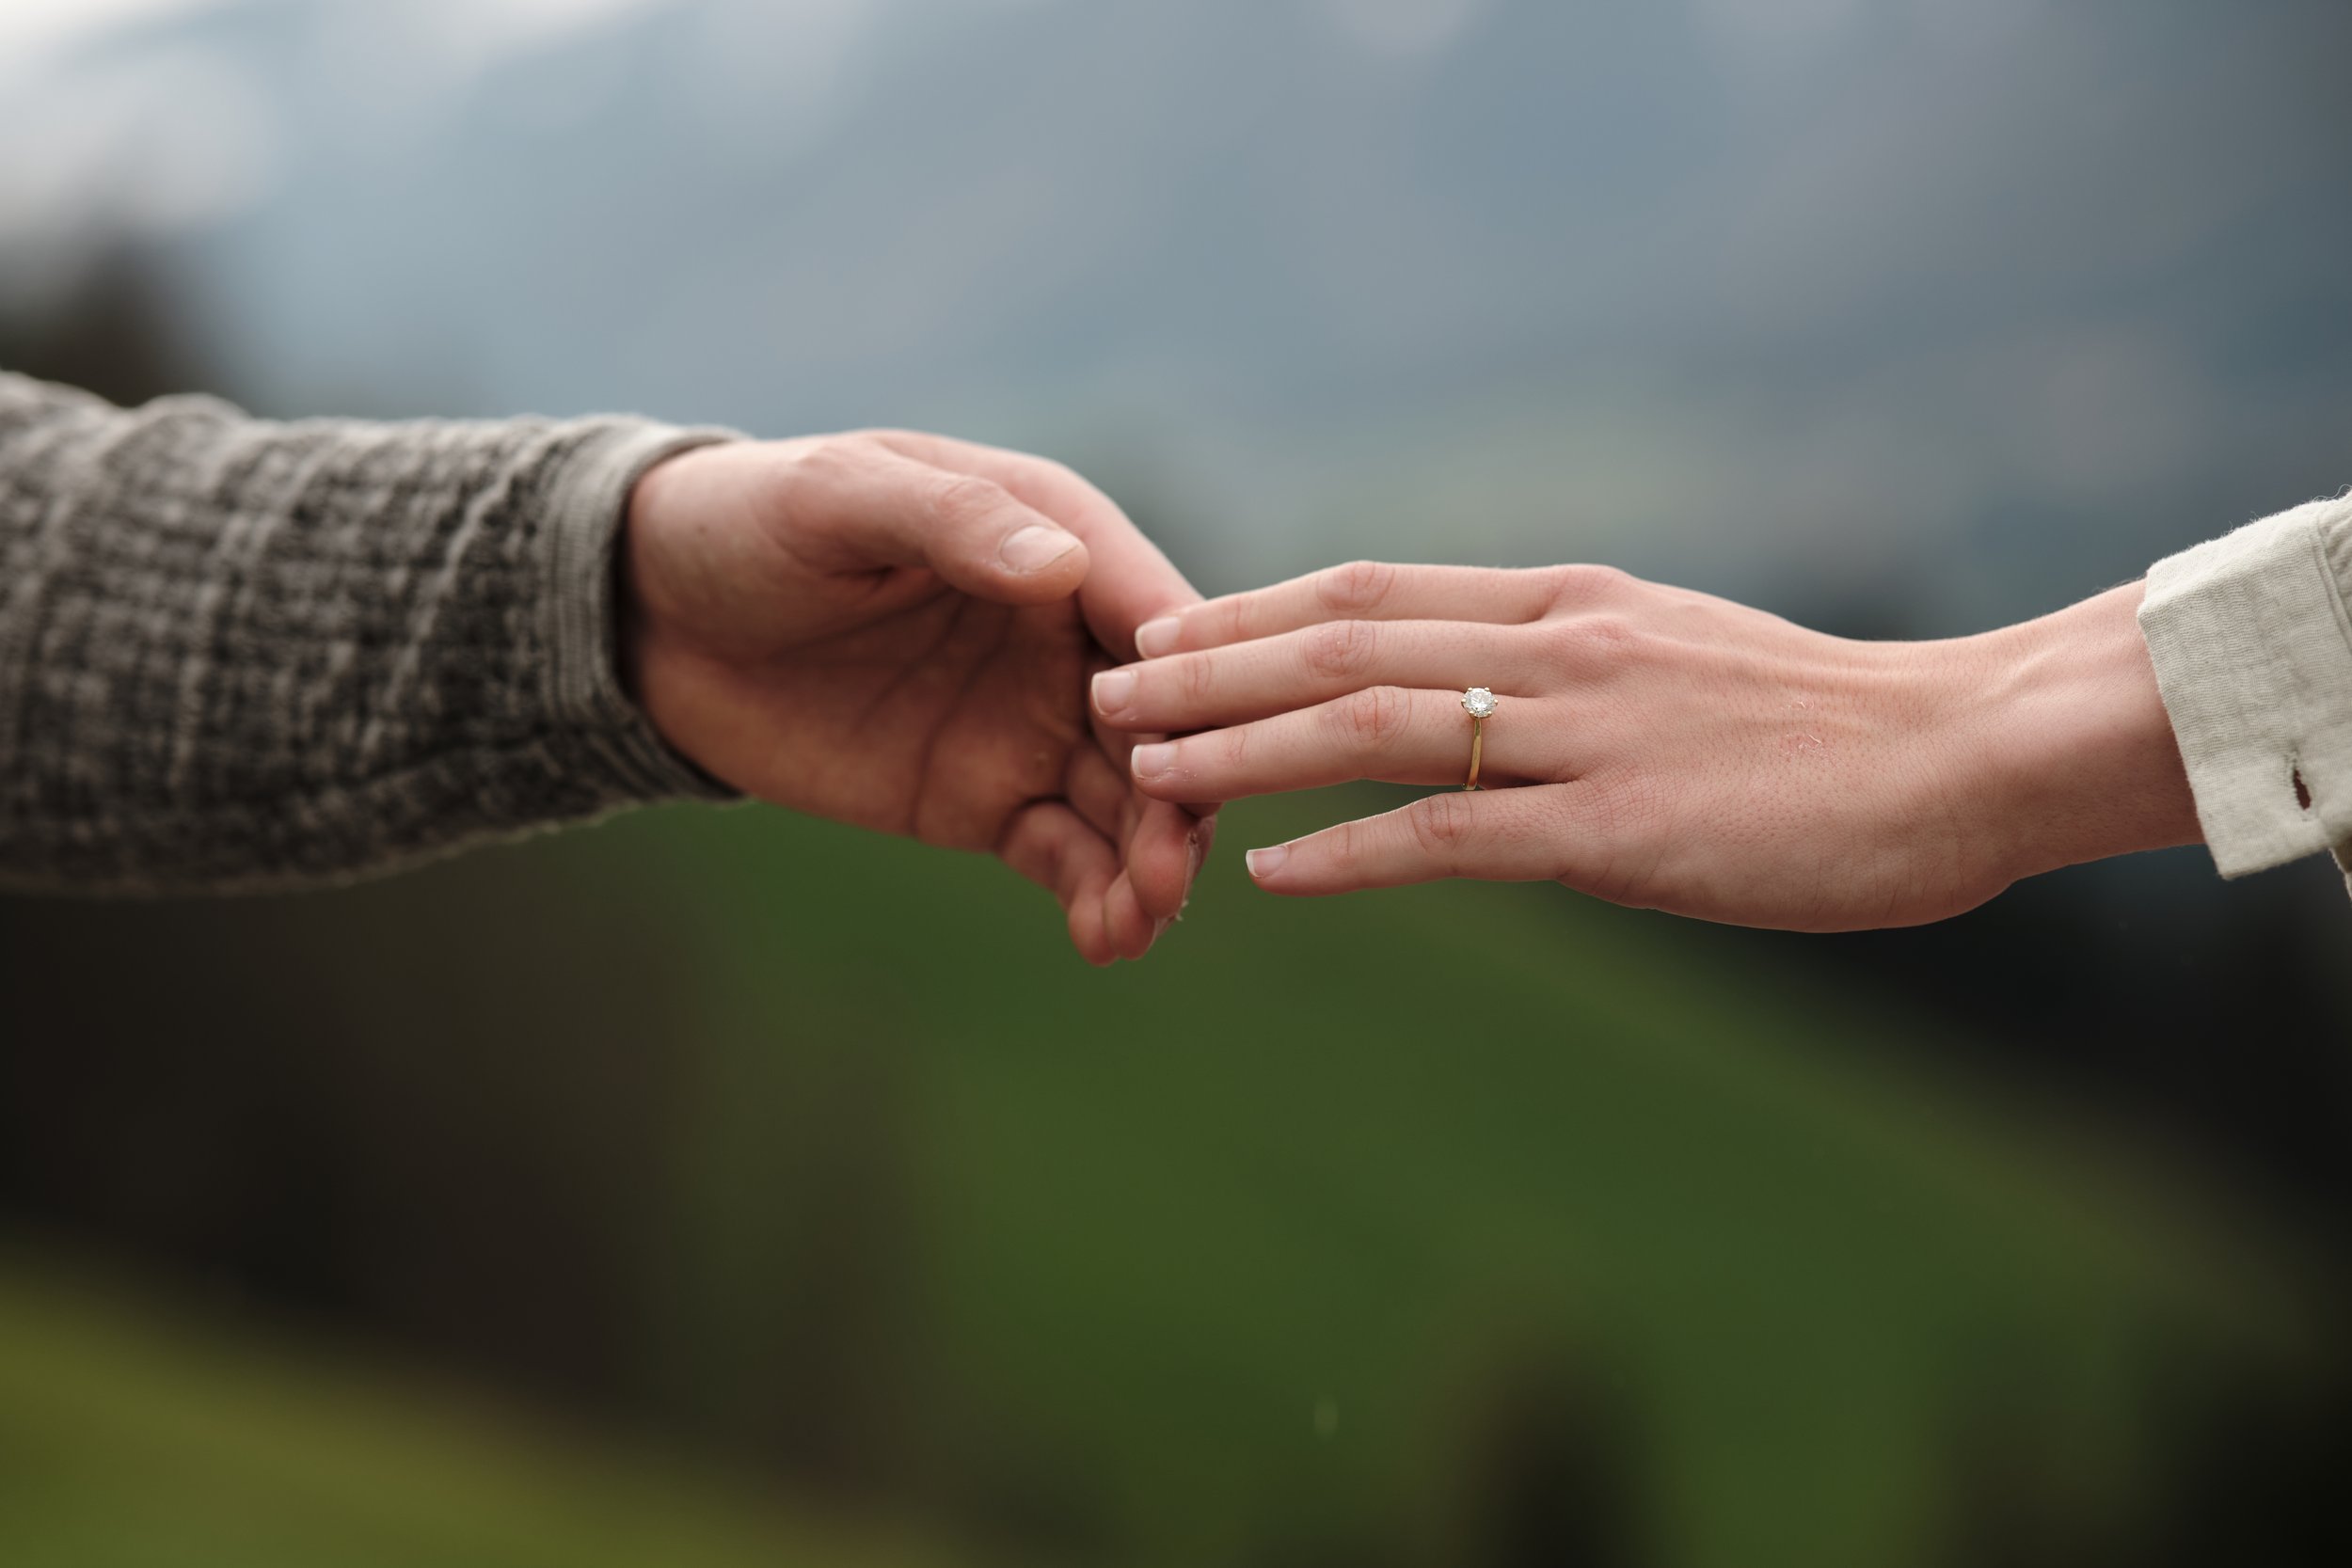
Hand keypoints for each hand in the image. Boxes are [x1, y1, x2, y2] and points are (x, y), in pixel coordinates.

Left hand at [622, 430, 1208, 962]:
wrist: (657, 616)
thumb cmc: (752, 519)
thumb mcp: (842, 498)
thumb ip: (952, 525)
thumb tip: (1060, 566)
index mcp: (1054, 537)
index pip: (1151, 612)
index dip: (1188, 681)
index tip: (1201, 746)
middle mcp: (1066, 637)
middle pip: (1158, 724)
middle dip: (1178, 799)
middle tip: (1170, 872)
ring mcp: (1033, 725)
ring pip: (1127, 804)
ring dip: (1149, 864)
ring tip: (1138, 921)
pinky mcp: (988, 799)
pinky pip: (1065, 854)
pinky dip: (1094, 895)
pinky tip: (1105, 939)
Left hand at [1089, 562, 2199, 930]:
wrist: (1961, 752)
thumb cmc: (1826, 723)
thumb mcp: (1676, 660)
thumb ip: (1568, 671)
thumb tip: (1478, 700)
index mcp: (1567, 603)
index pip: (1372, 586)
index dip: (1252, 608)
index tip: (1164, 627)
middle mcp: (1557, 647)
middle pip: (1342, 637)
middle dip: (1209, 661)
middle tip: (1104, 679)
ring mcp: (1585, 732)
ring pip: (1371, 722)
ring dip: (1244, 744)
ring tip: (1143, 762)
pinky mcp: (1618, 828)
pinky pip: (1450, 835)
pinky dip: (1347, 851)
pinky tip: (1266, 872)